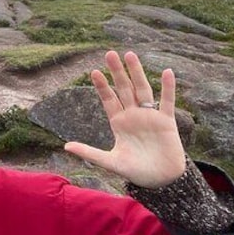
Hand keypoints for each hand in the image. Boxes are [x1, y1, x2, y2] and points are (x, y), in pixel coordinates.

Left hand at [64, 51, 185, 188]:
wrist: (161, 181)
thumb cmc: (135, 171)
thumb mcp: (110, 162)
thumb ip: (90, 152)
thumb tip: (65, 147)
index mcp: (119, 122)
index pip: (109, 99)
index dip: (102, 86)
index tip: (94, 71)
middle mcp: (133, 115)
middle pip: (124, 88)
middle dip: (117, 72)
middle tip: (109, 53)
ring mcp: (150, 116)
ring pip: (143, 89)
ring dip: (137, 73)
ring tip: (130, 54)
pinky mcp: (166, 121)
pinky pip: (167, 102)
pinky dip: (167, 88)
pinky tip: (167, 72)